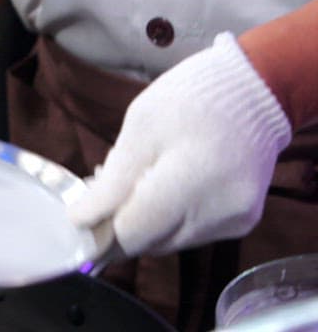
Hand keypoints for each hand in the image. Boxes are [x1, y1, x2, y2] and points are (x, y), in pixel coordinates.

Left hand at [68, 33, 291, 257]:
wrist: (253, 89)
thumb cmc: (190, 98)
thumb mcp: (140, 129)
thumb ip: (113, 182)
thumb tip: (81, 220)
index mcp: (193, 181)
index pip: (132, 231)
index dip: (99, 228)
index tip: (79, 213)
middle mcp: (220, 211)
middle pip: (148, 242)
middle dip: (119, 221)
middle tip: (105, 186)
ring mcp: (234, 220)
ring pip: (166, 242)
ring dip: (143, 220)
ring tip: (137, 180)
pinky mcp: (241, 222)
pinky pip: (189, 234)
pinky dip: (168, 218)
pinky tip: (163, 185)